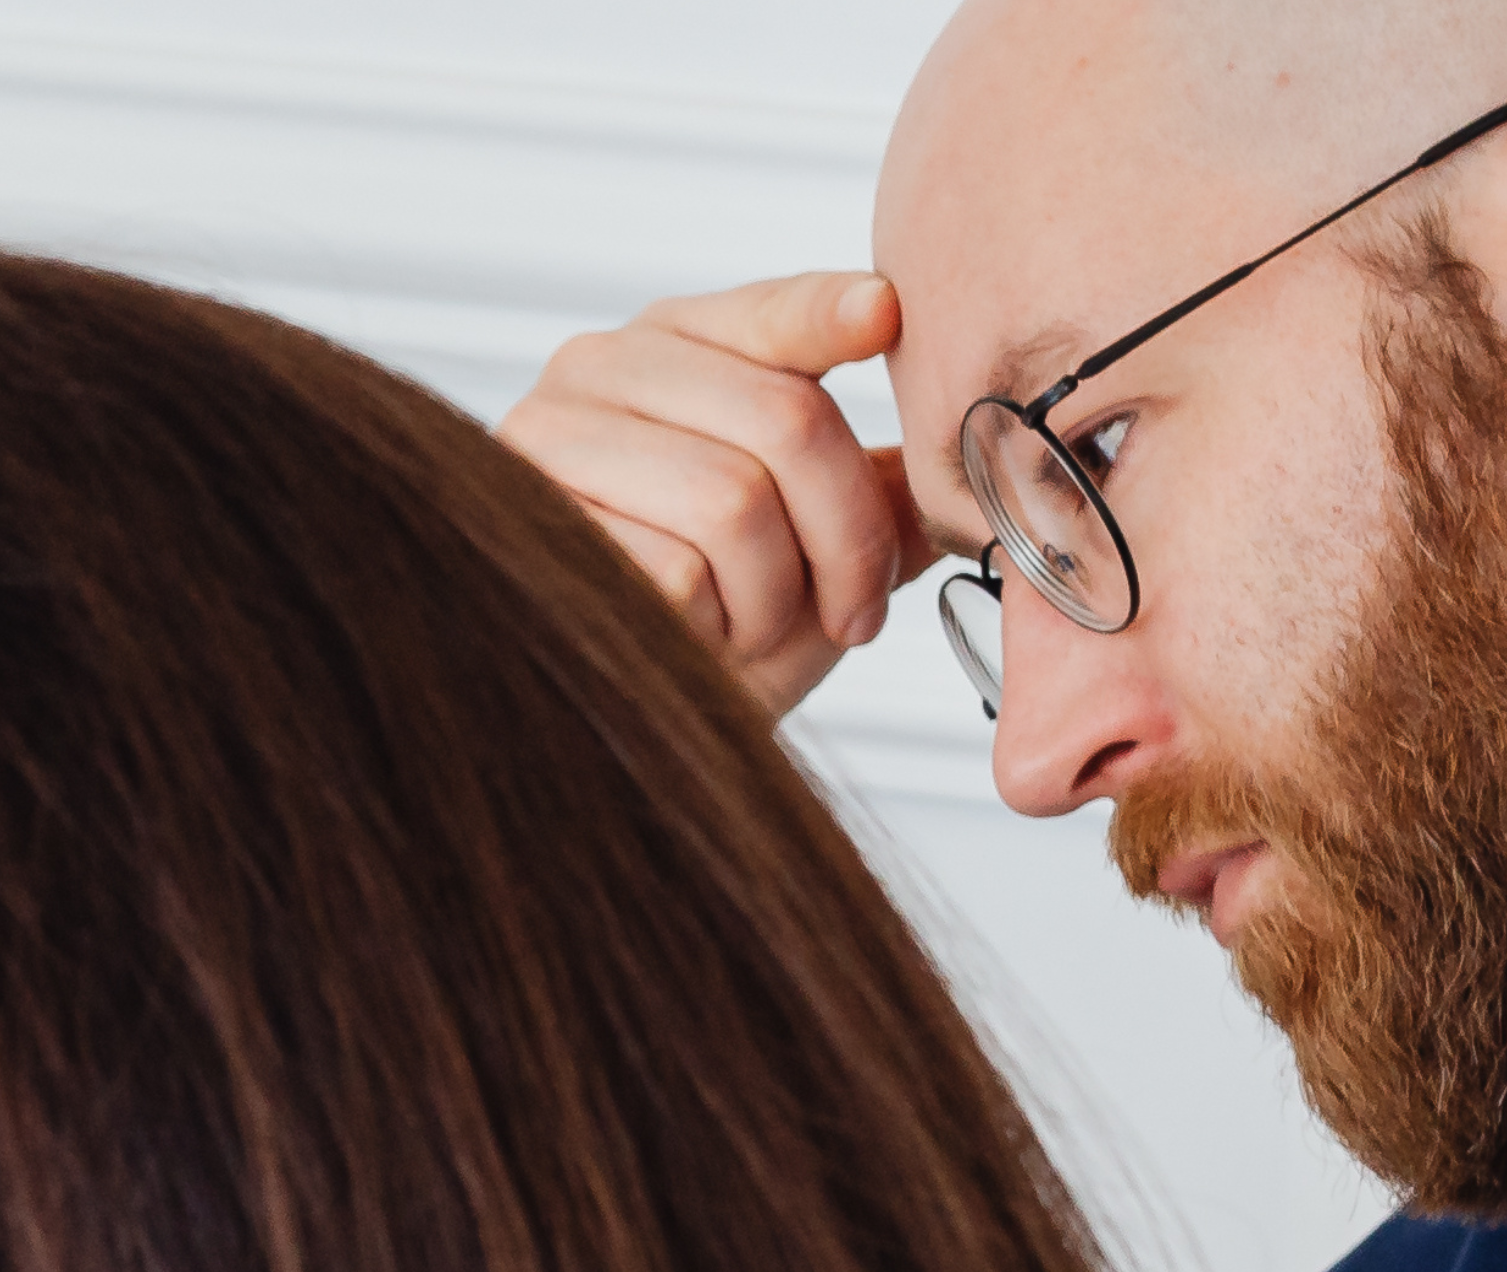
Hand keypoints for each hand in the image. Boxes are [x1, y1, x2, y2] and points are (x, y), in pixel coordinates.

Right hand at [495, 271, 919, 715]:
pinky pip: (673, 571)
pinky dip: (712, 627)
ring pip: (732, 500)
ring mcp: (547, 441)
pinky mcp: (529, 529)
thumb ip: (880, 483)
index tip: (883, 315)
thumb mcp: (816, 538)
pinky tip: (693, 642)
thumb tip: (976, 450)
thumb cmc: (719, 623)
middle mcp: (599, 367)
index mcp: (676, 343)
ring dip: (777, 593)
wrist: (618, 726)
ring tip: (758, 630)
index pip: (772, 311)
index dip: (830, 314)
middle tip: (861, 612)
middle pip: (784, 419)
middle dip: (851, 535)